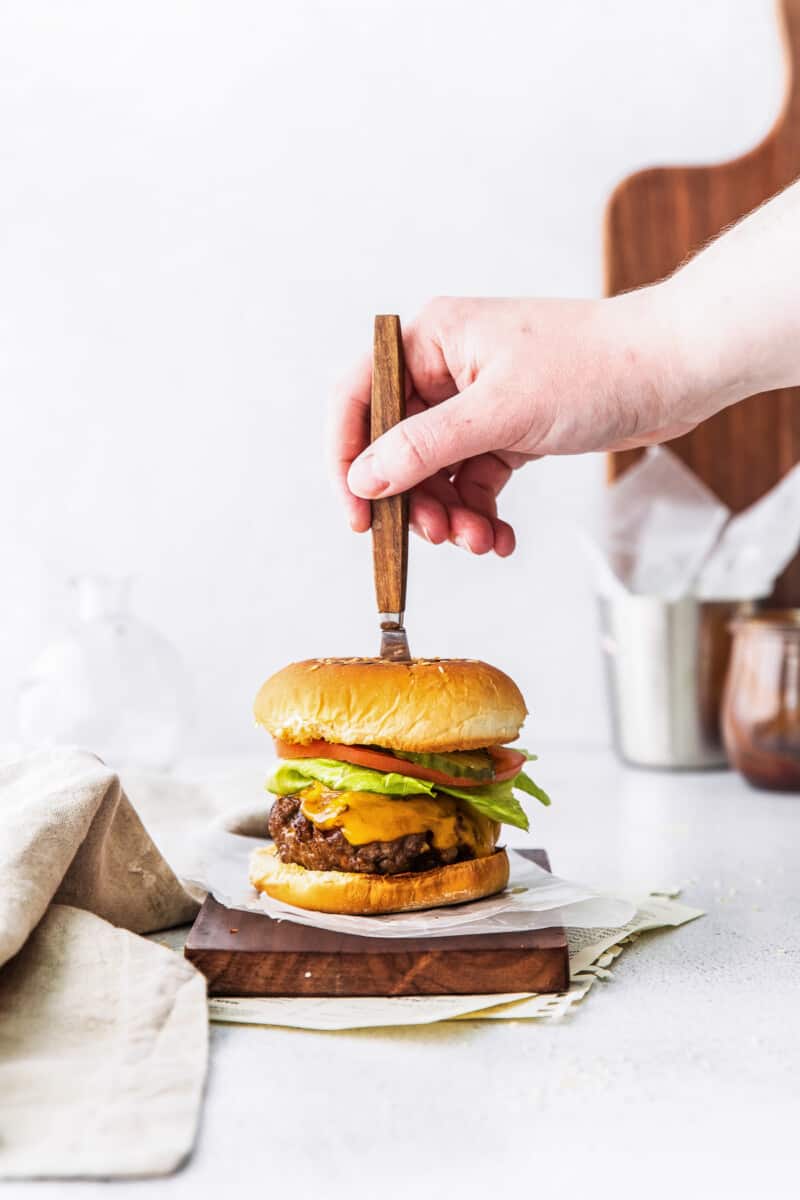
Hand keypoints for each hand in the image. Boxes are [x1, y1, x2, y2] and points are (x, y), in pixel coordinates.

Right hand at [331, 290, 696, 554]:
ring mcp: (478, 402)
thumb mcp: (499, 411)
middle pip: (397, 446)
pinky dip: (482, 512)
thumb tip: (364, 479)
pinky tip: (500, 538)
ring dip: (451, 514)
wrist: (675, 370)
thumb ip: (423, 447)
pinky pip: (475, 481)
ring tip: (479, 541)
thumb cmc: (594, 367)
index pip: (359, 397)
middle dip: (414, 499)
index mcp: (432, 340)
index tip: (357, 514)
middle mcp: (447, 368)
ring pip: (437, 472)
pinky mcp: (509, 431)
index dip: (346, 458)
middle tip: (435, 535)